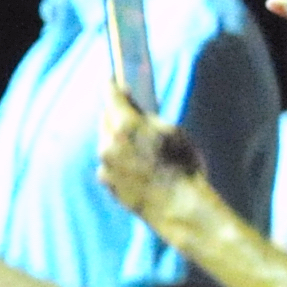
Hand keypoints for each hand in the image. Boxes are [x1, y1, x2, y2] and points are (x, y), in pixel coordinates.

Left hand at [95, 87, 209, 219]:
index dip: (112, 85)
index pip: (111, 95)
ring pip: (106, 141)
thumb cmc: (183, 166)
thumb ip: (149, 118)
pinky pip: (108, 162)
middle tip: (126, 110)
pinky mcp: (104, 180)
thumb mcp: (173, 132)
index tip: (112, 79)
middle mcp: (107, 142)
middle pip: (105, 118)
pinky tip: (134, 164)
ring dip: (116, 137)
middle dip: (115, 113)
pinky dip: (117, 159)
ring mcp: (104, 163)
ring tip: (135, 140)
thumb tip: (135, 110)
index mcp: (125, 125)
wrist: (179, 207)